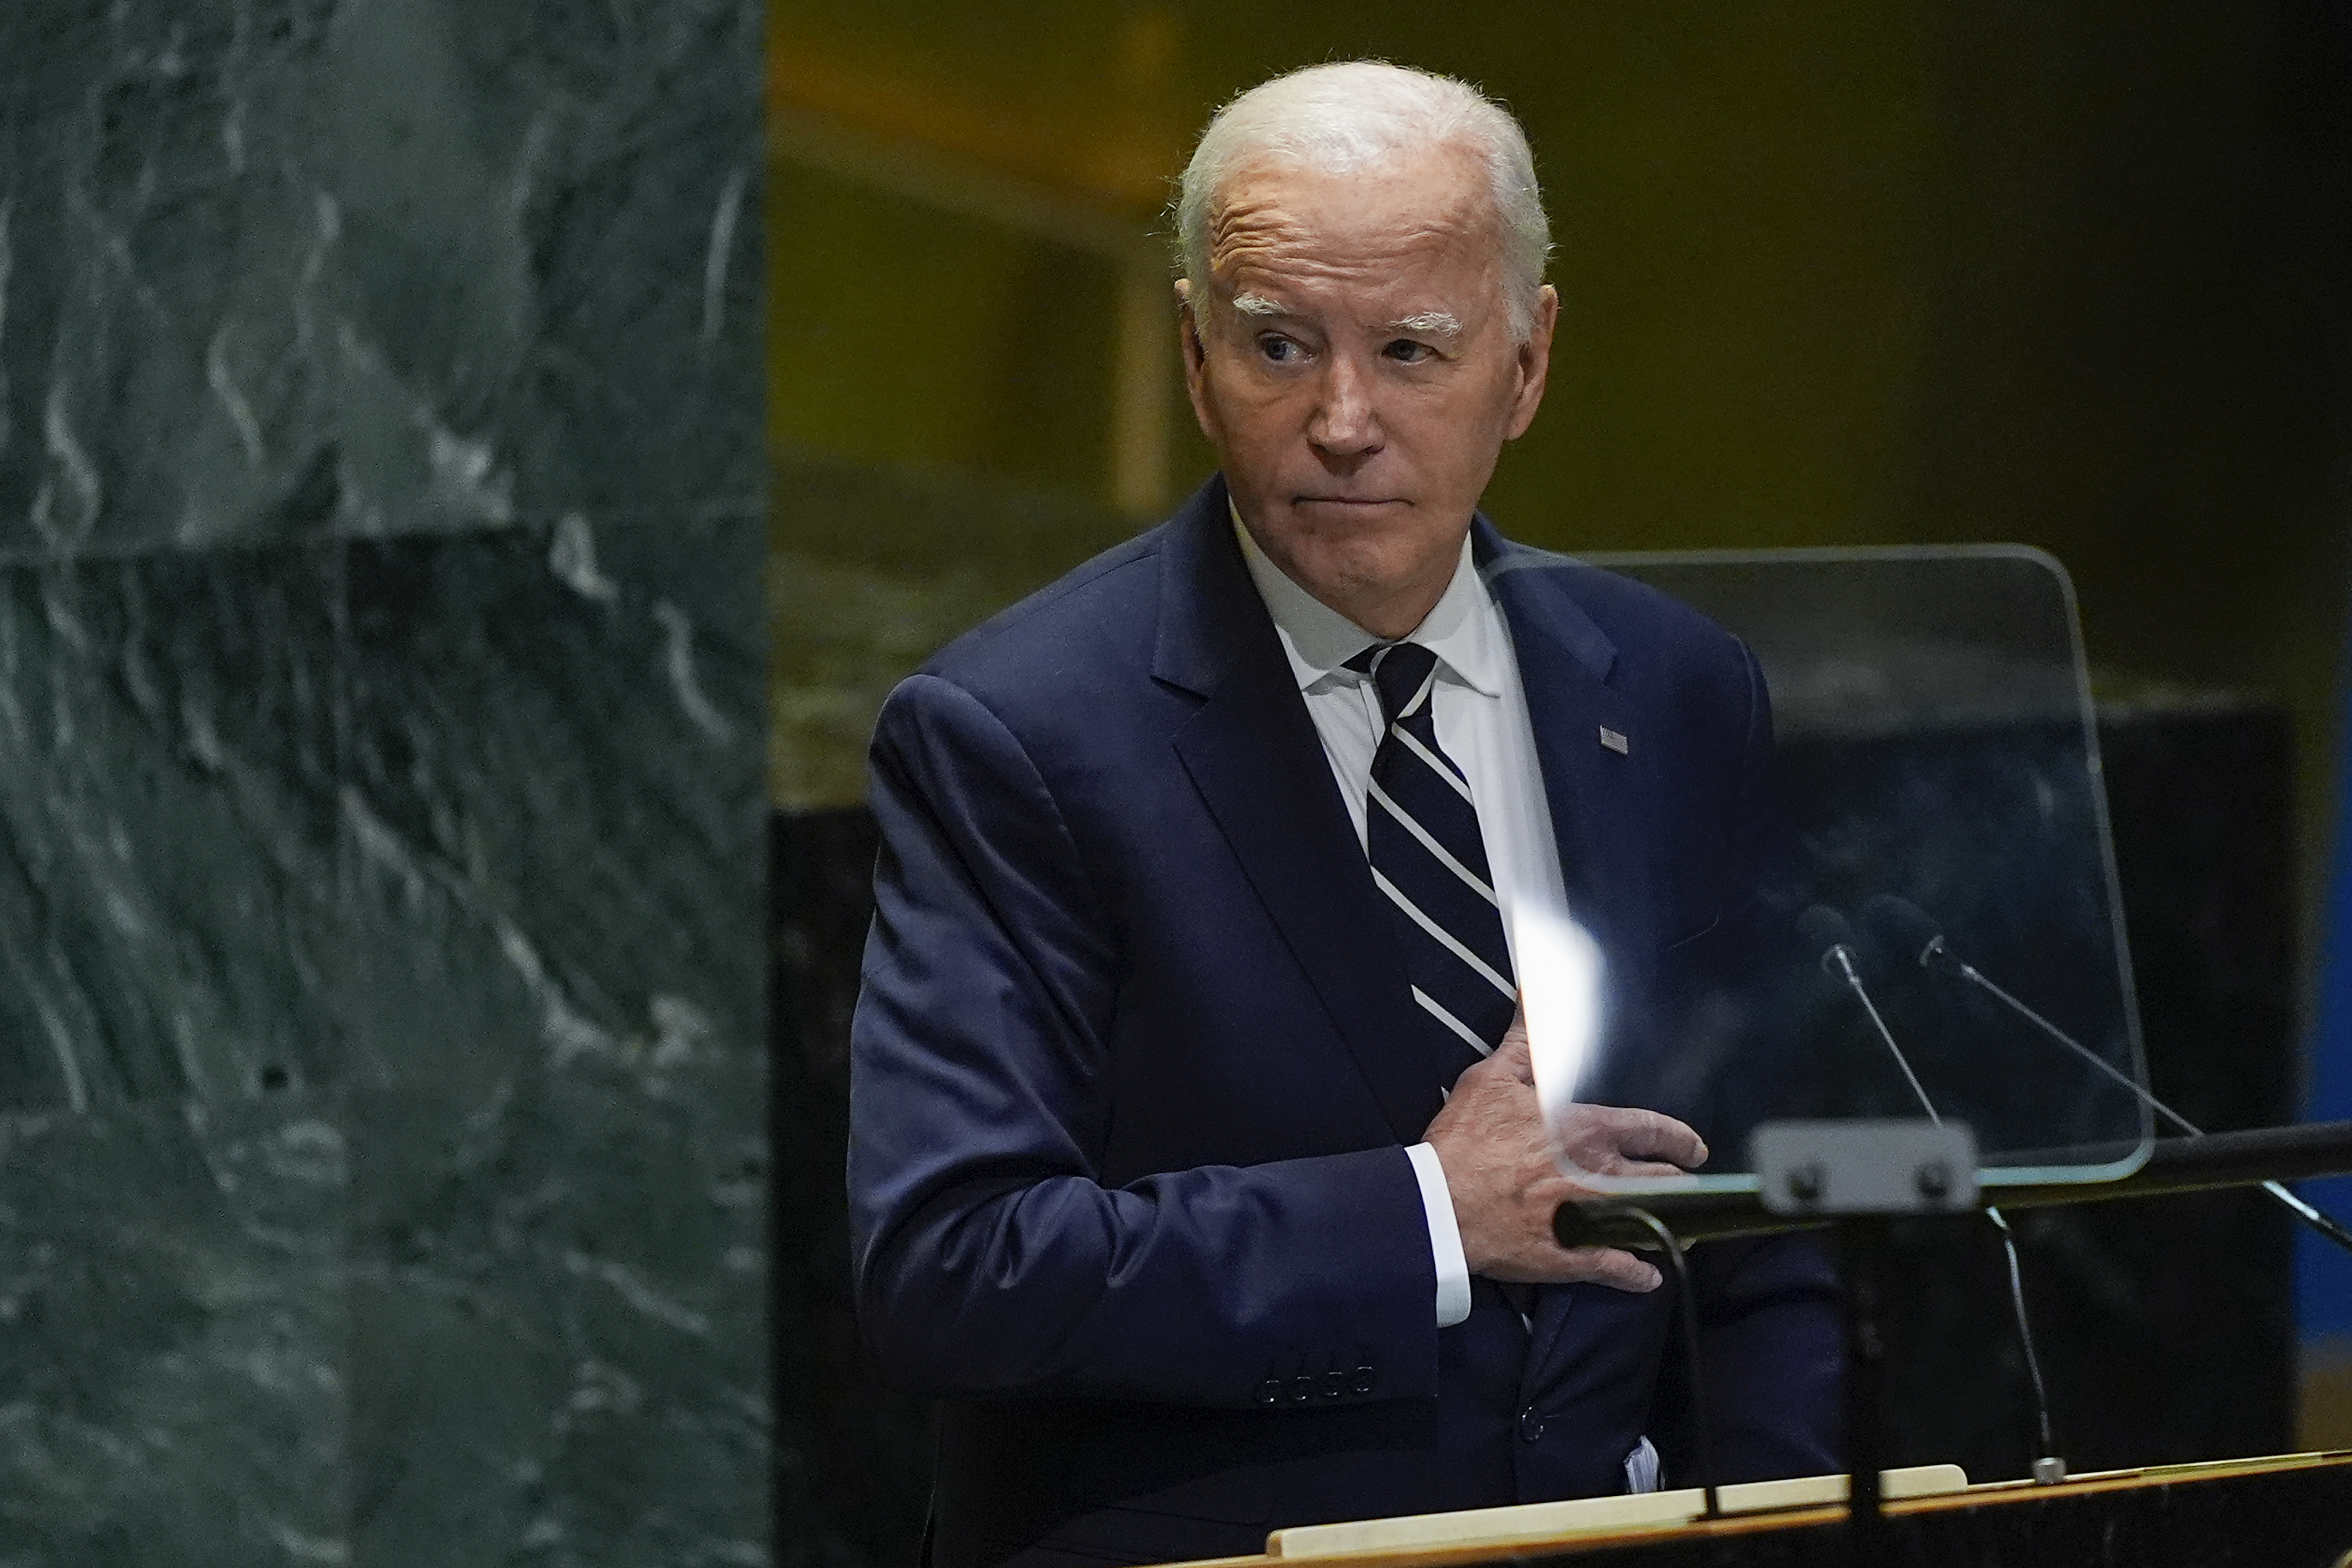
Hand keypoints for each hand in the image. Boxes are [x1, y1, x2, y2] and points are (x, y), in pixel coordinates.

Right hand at [1423, 1009, 1707, 1291]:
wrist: (1439, 1205)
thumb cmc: (1465, 1141)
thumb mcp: (1492, 1079)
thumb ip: (1524, 1041)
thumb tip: (1534, 994)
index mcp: (1584, 1129)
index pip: (1651, 1129)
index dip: (1679, 1137)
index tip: (1694, 1146)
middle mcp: (1598, 1174)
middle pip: (1662, 1179)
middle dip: (1682, 1181)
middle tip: (1690, 1184)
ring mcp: (1589, 1219)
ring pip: (1650, 1222)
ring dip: (1671, 1224)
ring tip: (1681, 1227)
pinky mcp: (1571, 1257)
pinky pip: (1617, 1268)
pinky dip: (1638, 1273)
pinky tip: (1649, 1275)